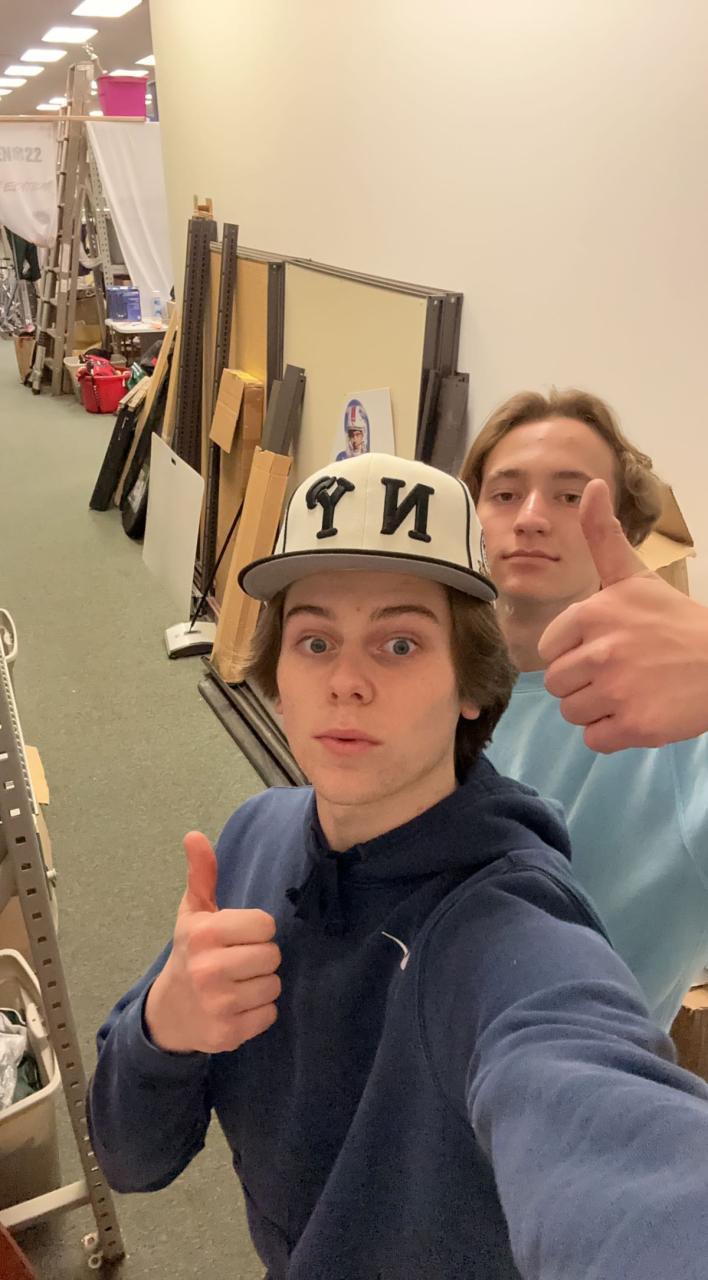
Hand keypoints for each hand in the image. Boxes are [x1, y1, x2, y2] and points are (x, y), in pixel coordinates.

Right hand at [144, 831, 280, 1053]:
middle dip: (261, 958)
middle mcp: (209, 969)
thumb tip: (194, 834)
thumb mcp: (193, 913)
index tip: (238, 937)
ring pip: (273, 985)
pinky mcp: (227, 1034)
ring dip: (261, 985)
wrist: (169, 1013)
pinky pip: (269, 1014)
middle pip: (273, 956)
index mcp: (204, 934)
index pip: (265, 925)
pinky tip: (238, 1006)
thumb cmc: (189, 953)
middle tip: (239, 962)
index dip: (256, 930)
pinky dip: (259, 1011)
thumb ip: (201, 874)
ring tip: (238, 983)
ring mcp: (218, 1004)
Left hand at [538, 479, 707, 751]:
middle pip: (558, 684)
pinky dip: (613, 734)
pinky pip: (594, 739)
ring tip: (630, 691)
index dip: (574, 652)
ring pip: (573, 713)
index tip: (606, 647)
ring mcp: (617, 690)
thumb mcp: (636, 577)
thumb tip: (590, 485)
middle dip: (584, 683)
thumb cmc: (675, 621)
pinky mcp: (634, 727)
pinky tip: (637, 713)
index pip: (550, 649)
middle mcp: (601, 650)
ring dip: (597, 709)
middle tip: (621, 672)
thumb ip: (604, 537)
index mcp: (594, 613)